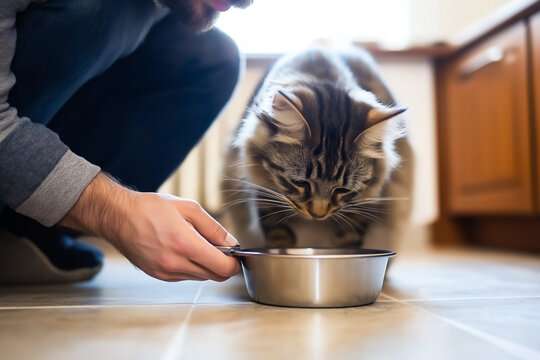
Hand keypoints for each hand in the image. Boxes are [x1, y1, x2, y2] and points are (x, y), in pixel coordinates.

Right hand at [59, 173, 240, 281]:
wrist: (118, 217)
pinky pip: (185, 277)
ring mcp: (165, 273)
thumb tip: (232, 243)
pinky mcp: (158, 276)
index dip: (234, 263)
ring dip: (207, 266)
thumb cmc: (151, 209)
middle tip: (221, 249)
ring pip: (200, 278)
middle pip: (214, 276)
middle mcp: (175, 263)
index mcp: (184, 244)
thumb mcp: (188, 208)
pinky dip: (192, 267)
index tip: (236, 255)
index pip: (222, 267)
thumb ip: (213, 228)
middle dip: (223, 264)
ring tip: (198, 245)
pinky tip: (184, 251)